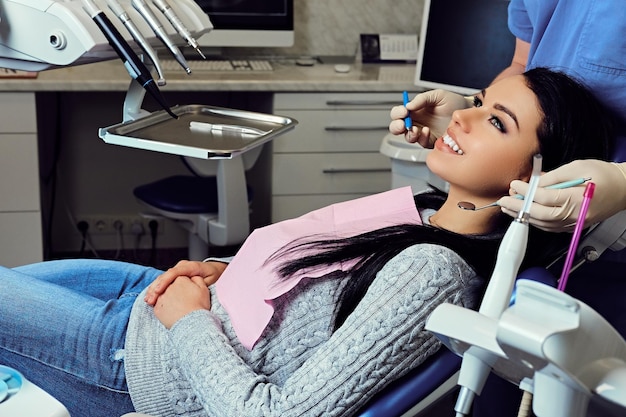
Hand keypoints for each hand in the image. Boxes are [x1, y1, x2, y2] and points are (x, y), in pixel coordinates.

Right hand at [144, 260, 226, 305]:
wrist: (215, 271)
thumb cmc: (214, 276)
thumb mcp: (212, 280)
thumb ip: (202, 283)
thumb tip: (195, 289)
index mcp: (192, 266)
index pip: (175, 272)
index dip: (165, 282)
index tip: (159, 292)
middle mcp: (183, 266)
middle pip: (165, 275)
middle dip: (156, 287)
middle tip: (150, 300)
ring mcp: (178, 271)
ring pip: (162, 278)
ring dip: (154, 289)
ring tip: (148, 300)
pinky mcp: (175, 276)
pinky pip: (164, 282)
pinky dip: (157, 290)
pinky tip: (151, 298)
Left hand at [153, 276, 209, 328]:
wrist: (192, 323)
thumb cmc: (199, 306)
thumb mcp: (203, 289)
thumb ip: (197, 279)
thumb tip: (192, 277)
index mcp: (180, 279)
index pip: (179, 279)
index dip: (183, 284)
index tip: (186, 290)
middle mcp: (168, 286)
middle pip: (170, 286)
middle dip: (174, 291)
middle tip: (180, 300)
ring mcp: (161, 298)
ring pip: (162, 295)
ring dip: (166, 299)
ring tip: (174, 307)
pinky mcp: (157, 309)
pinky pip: (158, 306)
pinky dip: (162, 308)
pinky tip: (169, 312)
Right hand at [389, 89, 469, 147]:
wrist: (468, 112)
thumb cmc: (454, 102)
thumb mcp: (438, 95)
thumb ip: (422, 99)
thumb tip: (409, 106)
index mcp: (415, 110)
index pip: (399, 113)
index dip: (398, 113)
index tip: (404, 112)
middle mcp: (416, 122)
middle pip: (397, 127)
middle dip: (396, 126)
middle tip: (403, 124)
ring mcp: (423, 133)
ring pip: (407, 137)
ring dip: (409, 134)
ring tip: (416, 129)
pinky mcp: (431, 141)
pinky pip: (421, 143)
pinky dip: (421, 138)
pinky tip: (427, 131)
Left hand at [498, 160, 625, 231]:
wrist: (623, 188)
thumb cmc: (604, 175)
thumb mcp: (576, 167)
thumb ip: (553, 177)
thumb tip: (532, 183)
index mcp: (577, 199)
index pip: (544, 197)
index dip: (526, 191)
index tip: (515, 184)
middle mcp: (576, 215)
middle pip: (540, 214)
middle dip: (518, 207)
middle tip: (503, 201)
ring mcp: (575, 223)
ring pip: (543, 223)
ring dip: (523, 216)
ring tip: (508, 208)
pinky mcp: (573, 226)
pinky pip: (550, 227)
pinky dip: (535, 221)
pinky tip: (524, 214)